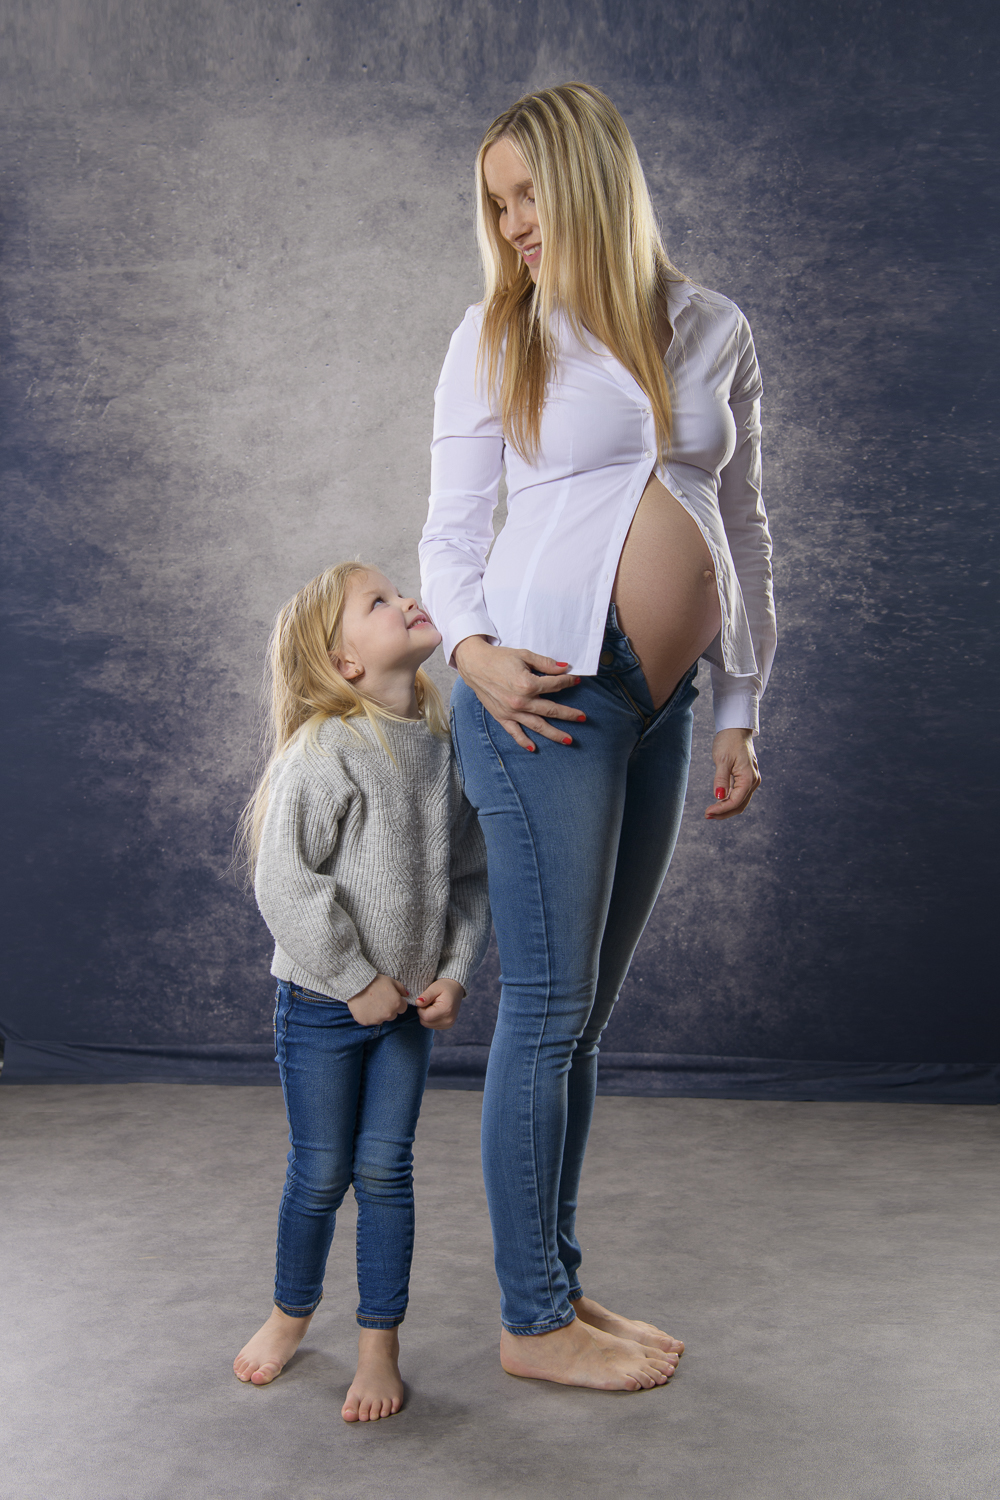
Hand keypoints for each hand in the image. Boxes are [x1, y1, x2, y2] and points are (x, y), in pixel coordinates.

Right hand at [347, 974, 409, 1025]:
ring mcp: (377, 1020)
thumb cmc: (375, 981)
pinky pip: (370, 1021)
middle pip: (393, 1015)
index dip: (397, 1003)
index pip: (402, 1008)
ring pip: (382, 1019)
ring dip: (379, 1014)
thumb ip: (401, 989)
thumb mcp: (391, 981)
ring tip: (371, 1003)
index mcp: (397, 1004)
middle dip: (389, 1009)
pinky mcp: (366, 1022)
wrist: (357, 984)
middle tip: (380, 1000)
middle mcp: (389, 1014)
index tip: (390, 998)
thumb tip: (406, 995)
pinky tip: (365, 1007)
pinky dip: (368, 1016)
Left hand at [413, 978, 465, 1029]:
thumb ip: (426, 996)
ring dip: (426, 1015)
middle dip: (423, 1012)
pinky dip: (430, 1018)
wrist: (456, 989)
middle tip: (430, 1002)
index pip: (425, 1016)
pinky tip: (436, 1010)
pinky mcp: (447, 1026)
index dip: (421, 1008)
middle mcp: (448, 1020)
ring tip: (433, 1005)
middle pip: (425, 1022)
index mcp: (446, 1010)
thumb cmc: (445, 986)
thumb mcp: (435, 987)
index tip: (425, 1001)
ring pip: (427, 1024)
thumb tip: (417, 1003)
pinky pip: (431, 1025)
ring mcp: (448, 1024)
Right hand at [453, 635, 583, 750]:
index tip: (576, 680)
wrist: (474, 664)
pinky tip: (534, 748)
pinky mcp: (502, 717)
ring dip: (555, 734)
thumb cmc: (499, 658)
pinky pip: (515, 732)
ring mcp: (511, 711)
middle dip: (569, 714)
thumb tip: (565, 667)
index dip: (568, 681)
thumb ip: (546, 663)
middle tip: (583, 717)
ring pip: (538, 725)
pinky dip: (524, 742)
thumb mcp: (524, 655)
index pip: (555, 685)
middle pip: (551, 709)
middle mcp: (521, 701)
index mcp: (527, 684)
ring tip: (569, 740)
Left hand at [705, 728, 760, 818]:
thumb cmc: (729, 741)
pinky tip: (718, 803)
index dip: (721, 809)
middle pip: (739, 805)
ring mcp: (752, 780)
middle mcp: (753, 781)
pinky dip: (729, 801)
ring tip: (710, 812)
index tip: (707, 812)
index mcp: (749, 778)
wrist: (737, 729)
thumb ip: (721, 779)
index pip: (735, 801)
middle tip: (707, 815)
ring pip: (740, 802)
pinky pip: (739, 794)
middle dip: (723, 813)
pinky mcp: (747, 778)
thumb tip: (719, 797)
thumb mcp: (722, 760)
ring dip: (726, 809)